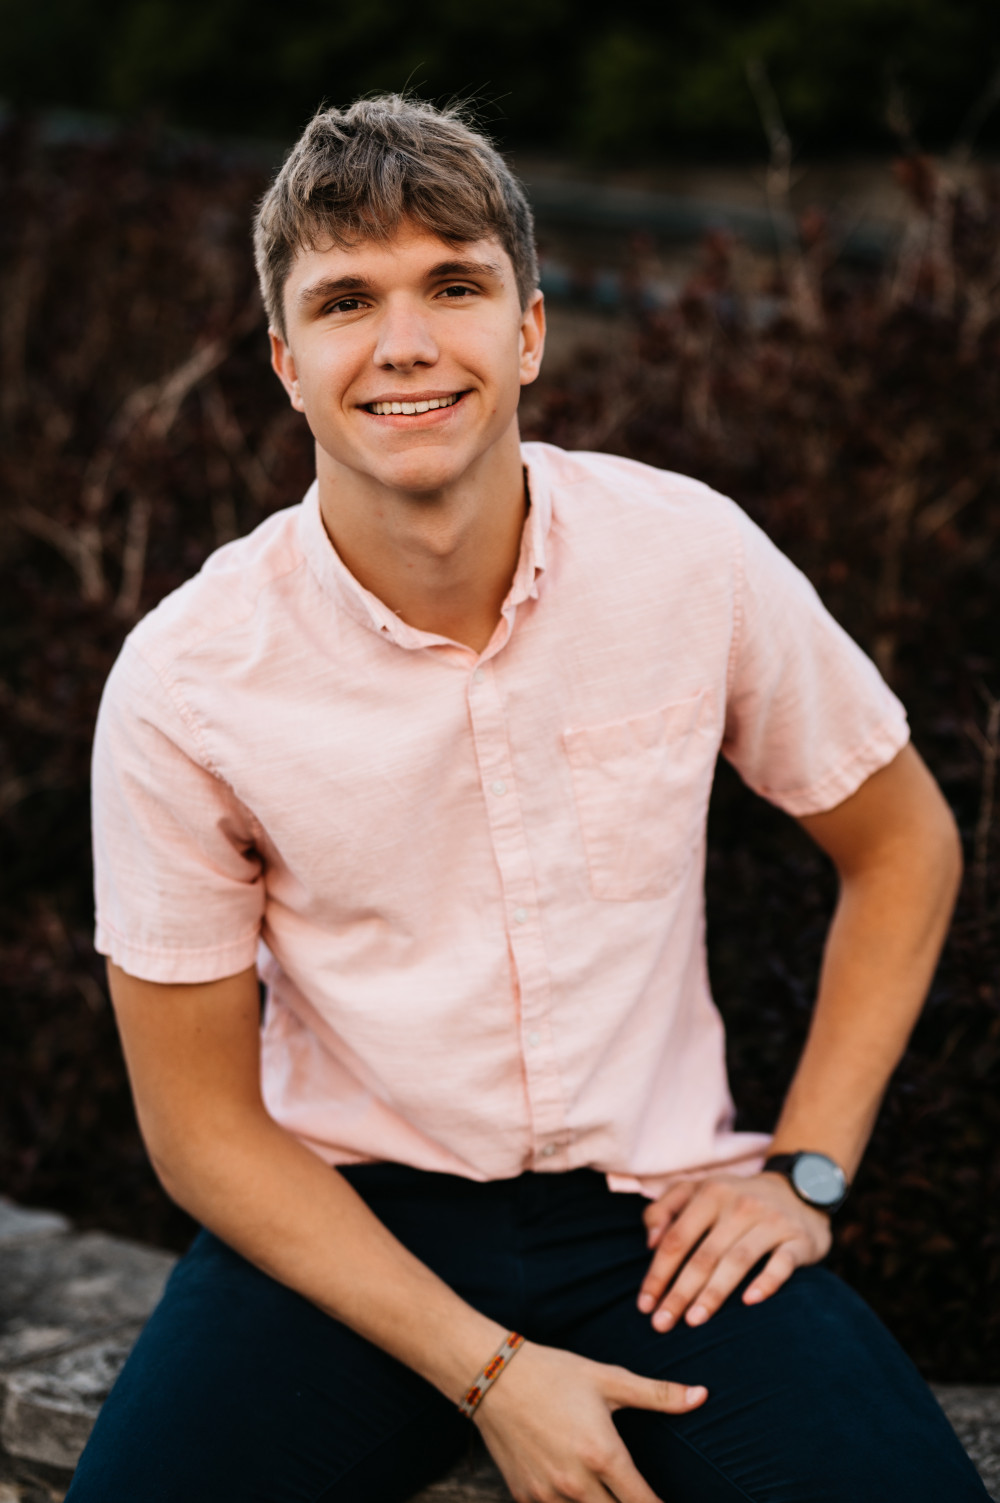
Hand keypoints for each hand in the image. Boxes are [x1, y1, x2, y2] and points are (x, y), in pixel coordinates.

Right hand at [472, 1340, 706, 1502]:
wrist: (493, 1375)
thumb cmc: (554, 1373)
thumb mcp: (607, 1379)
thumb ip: (657, 1395)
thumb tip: (702, 1395)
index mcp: (602, 1454)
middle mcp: (575, 1483)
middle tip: (641, 1498)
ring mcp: (548, 1496)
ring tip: (611, 1495)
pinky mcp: (525, 1497)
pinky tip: (578, 1493)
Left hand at [637, 1172, 831, 1330]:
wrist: (798, 1191)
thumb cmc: (735, 1199)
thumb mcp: (698, 1190)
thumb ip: (664, 1209)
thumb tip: (650, 1243)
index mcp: (710, 1193)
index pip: (677, 1238)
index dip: (658, 1272)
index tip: (644, 1305)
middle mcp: (740, 1205)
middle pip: (704, 1255)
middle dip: (680, 1292)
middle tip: (662, 1323)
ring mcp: (771, 1221)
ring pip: (737, 1260)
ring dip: (713, 1293)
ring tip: (694, 1321)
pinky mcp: (798, 1239)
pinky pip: (781, 1264)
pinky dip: (766, 1282)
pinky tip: (748, 1302)